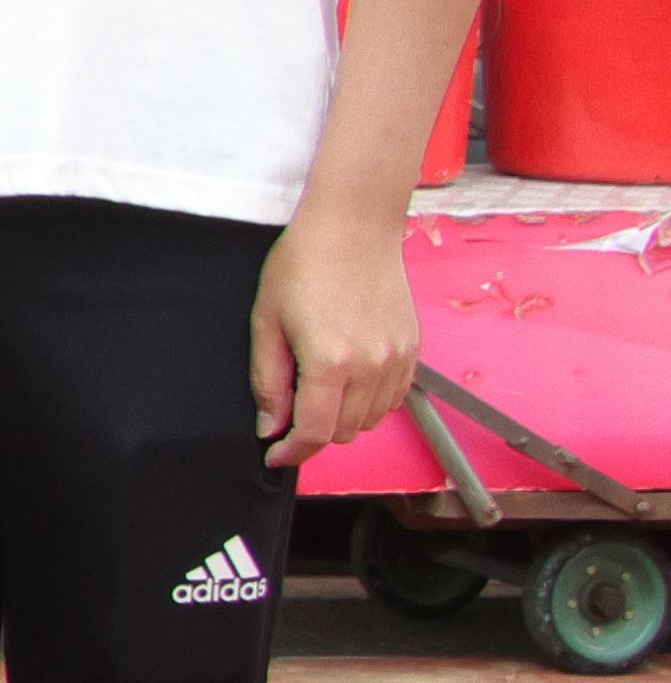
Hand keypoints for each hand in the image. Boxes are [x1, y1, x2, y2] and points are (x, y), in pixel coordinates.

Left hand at [250, 198, 418, 464]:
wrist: (354, 227)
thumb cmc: (304, 263)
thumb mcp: (267, 321)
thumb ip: (269, 381)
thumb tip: (270, 426)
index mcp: (331, 363)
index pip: (315, 433)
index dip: (292, 452)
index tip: (275, 455)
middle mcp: (372, 367)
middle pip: (345, 432)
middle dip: (314, 432)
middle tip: (289, 409)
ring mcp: (398, 360)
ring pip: (372, 420)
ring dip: (343, 418)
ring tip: (318, 388)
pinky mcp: (413, 350)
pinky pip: (393, 398)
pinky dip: (369, 402)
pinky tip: (348, 379)